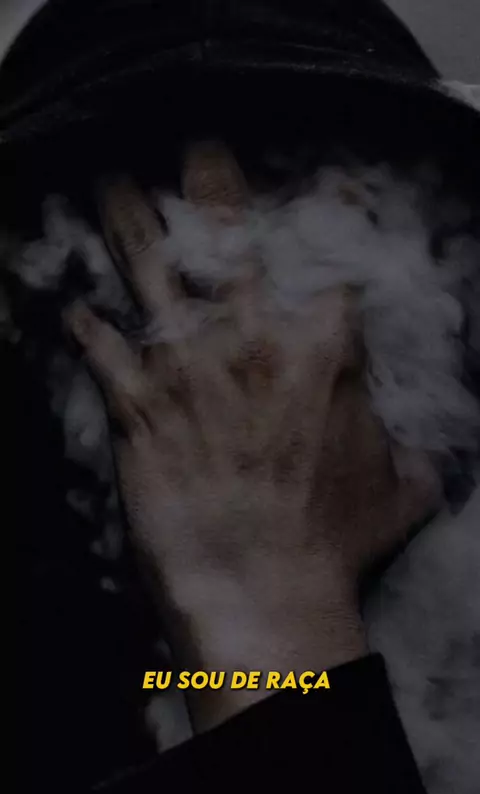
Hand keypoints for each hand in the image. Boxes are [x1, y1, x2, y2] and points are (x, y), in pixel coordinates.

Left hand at [65, 141, 439, 730]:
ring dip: (132, 229)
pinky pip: (105, 355)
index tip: (329, 187)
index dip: (334, 216)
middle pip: (229, 245)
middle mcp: (252, 345)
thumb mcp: (399, 492)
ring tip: (114, 191)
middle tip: (199, 154)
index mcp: (323, 354)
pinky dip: (86, 331)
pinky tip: (73, 311)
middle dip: (214, 191)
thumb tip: (426, 457)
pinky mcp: (141, 410)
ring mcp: (191, 372)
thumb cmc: (332, 543)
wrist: (264, 587)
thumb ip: (410, 457)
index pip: (333, 262)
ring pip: (154, 278)